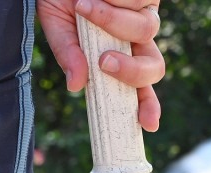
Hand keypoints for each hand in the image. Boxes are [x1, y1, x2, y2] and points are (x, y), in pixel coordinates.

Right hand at [39, 0, 164, 131]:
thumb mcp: (56, 23)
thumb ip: (67, 53)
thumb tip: (76, 85)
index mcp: (118, 53)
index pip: (140, 87)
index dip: (147, 105)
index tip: (148, 123)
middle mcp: (137, 37)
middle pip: (155, 67)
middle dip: (132, 71)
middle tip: (104, 62)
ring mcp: (147, 12)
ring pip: (147, 30)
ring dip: (112, 21)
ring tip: (84, 4)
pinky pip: (142, 1)